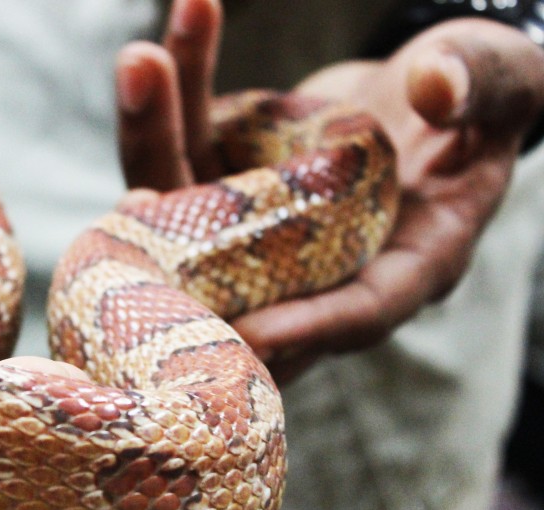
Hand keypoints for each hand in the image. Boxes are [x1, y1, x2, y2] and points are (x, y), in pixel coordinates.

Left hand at [116, 0, 543, 381]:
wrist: (428, 90)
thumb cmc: (479, 98)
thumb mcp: (500, 86)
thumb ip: (481, 89)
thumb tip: (437, 92)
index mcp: (405, 262)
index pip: (356, 312)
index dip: (307, 328)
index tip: (250, 333)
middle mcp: (320, 259)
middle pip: (240, 270)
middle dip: (182, 230)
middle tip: (135, 199)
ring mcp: (261, 227)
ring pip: (188, 202)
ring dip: (157, 132)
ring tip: (143, 60)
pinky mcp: (227, 185)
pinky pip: (184, 150)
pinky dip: (168, 102)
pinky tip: (153, 52)